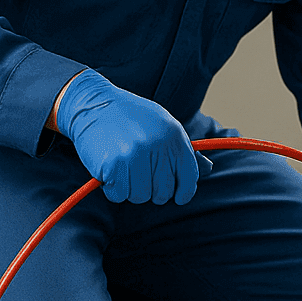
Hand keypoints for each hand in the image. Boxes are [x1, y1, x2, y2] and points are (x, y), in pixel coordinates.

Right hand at [54, 70, 209, 204]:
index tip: (178, 196)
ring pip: (140, 196)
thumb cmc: (131, 117)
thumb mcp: (163, 126)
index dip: (184, 192)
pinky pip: (118, 195)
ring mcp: (135, 156)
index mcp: (174, 135)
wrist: (93, 103)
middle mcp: (157, 146)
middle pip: (163, 193)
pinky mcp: (113, 165)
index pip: (189, 176)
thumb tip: (207, 169)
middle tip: (139, 172)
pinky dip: (113, 188)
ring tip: (123, 167)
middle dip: (152, 189)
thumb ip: (184, 150)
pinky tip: (110, 170)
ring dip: (130, 188)